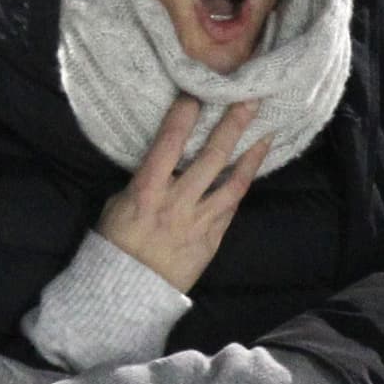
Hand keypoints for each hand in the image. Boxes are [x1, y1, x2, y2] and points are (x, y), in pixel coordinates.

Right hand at [95, 96, 269, 293]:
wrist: (128, 292)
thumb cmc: (116, 244)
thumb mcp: (118, 204)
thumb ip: (144, 181)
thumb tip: (162, 161)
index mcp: (147, 190)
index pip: (168, 144)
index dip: (184, 116)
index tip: (197, 92)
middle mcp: (177, 203)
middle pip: (211, 157)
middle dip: (232, 126)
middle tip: (250, 100)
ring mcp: (198, 222)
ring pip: (232, 183)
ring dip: (251, 155)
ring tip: (267, 132)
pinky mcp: (212, 239)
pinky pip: (232, 207)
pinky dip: (243, 183)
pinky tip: (253, 167)